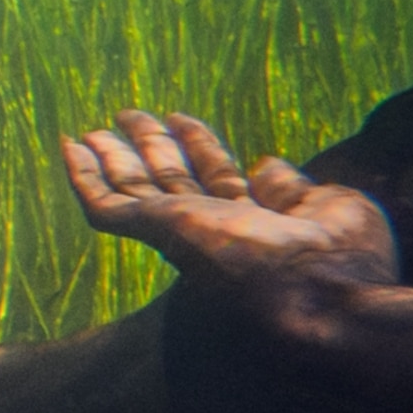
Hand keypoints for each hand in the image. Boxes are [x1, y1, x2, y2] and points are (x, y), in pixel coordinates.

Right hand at [61, 110, 397, 290]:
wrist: (326, 297)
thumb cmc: (342, 261)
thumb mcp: (327, 208)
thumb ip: (290, 188)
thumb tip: (263, 164)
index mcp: (251, 223)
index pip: (213, 177)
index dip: (196, 144)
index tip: (178, 116)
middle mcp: (211, 227)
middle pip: (168, 179)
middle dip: (148, 145)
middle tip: (125, 115)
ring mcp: (182, 230)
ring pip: (133, 189)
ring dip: (110, 158)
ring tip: (89, 130)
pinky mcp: (159, 230)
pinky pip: (109, 206)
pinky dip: (84, 178)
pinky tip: (69, 147)